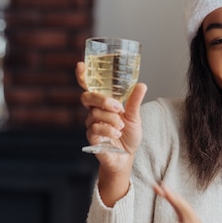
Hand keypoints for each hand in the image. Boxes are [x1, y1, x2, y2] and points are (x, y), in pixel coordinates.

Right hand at [76, 61, 146, 204]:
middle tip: (118, 107)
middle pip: (87, 97)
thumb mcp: (135, 117)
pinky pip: (95, 128)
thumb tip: (141, 85)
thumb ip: (134, 101)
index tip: (80, 65)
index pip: (90, 87)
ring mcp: (91, 124)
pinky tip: (117, 134)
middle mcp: (95, 112)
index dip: (83, 76)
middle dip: (102, 100)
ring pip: (95, 114)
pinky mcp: (91, 138)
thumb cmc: (128, 136)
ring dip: (112, 119)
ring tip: (121, 127)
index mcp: (104, 104)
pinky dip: (109, 130)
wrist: (127, 157)